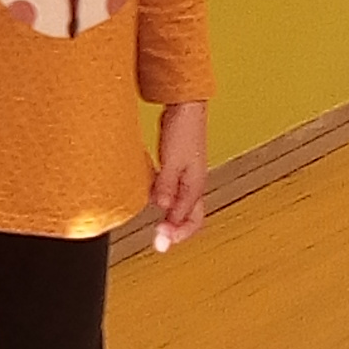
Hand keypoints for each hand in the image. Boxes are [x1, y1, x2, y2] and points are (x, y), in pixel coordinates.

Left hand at [151, 102, 207, 251]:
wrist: (184, 106)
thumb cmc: (183, 128)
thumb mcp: (172, 159)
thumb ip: (167, 184)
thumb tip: (163, 208)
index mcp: (196, 185)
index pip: (190, 220)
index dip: (175, 233)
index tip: (160, 242)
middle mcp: (194, 184)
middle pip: (190, 219)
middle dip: (177, 233)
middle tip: (160, 242)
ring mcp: (187, 177)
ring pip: (183, 207)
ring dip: (171, 219)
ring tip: (156, 227)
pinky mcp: (178, 169)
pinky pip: (174, 194)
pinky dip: (165, 203)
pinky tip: (153, 200)